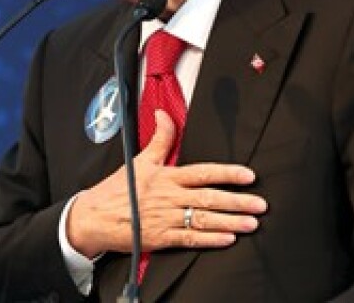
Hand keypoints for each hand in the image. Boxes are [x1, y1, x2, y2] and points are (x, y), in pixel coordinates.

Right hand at [66, 110, 266, 257]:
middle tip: (260, 204)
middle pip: (208, 198)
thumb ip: (159, 139)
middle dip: (237, 201)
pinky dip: (210, 240)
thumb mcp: (139, 160)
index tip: (248, 176)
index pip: (201, 172)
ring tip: (251, 223)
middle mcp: (168, 197)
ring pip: (203, 219)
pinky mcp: (161, 237)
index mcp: (165, 177)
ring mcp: (165, 218)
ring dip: (229, 221)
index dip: (226, 174)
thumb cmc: (116, 190)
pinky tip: (227, 240)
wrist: (94, 217)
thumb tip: (163, 115)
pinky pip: (190, 238)